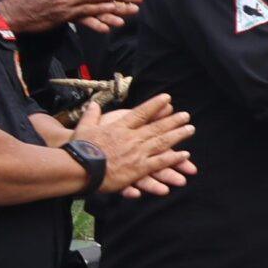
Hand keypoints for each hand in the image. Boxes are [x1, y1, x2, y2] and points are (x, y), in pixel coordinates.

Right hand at [71, 94, 195, 198]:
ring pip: (162, 143)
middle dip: (173, 120)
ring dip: (178, 135)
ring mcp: (136, 154)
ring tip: (190, 129)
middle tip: (187, 116)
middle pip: (156, 127)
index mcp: (119, 127)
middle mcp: (131, 138)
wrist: (77, 168)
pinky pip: (158, 163)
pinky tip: (185, 155)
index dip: (155, 105)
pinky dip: (172, 158)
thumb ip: (91, 115)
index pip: (141, 113)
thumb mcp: (83, 128)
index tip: (167, 98)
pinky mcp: (137, 169)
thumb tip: (93, 103)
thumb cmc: (78, 149)